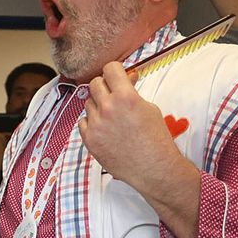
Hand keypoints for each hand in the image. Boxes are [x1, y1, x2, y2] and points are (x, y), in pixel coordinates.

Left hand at [80, 62, 188, 189]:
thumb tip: (125, 80)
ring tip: (112, 116)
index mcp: (125, 97)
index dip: (114, 71)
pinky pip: (82, 122)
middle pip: (94, 84)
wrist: (153, 167)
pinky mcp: (89, 140)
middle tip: (113, 94)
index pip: (110, 69)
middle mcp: (107, 108)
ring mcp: (95, 125)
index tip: (116, 76)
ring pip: (88, 103)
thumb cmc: (155, 139)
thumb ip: (131, 92)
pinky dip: (91, 122)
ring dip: (98, 105)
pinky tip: (104, 127)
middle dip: (104, 86)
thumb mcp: (149, 107)